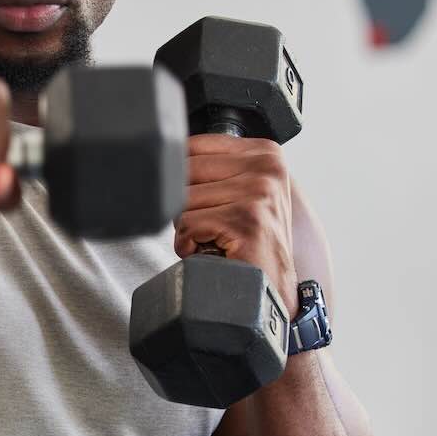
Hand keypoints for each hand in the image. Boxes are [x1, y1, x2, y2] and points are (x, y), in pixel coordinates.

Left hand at [174, 134, 297, 304]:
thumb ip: (212, 166)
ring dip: (189, 229)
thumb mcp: (240, 192)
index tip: (208, 203)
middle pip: (186, 172)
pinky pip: (187, 225)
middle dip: (188, 206)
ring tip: (217, 240)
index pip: (193, 146)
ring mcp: (258, 193)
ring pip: (183, 201)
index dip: (186, 179)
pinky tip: (214, 252)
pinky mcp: (246, 220)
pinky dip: (190, 246)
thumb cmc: (249, 244)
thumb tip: (166, 153)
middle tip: (214, 227)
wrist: (269, 289)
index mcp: (265, 153)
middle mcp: (267, 168)